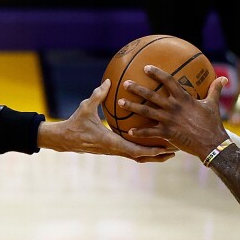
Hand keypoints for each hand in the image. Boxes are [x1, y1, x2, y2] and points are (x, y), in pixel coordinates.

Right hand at [38, 80, 173, 162]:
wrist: (64, 139)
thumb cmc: (75, 123)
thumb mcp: (85, 107)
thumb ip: (98, 95)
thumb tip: (109, 81)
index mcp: (110, 142)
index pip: (134, 149)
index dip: (151, 150)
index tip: (165, 147)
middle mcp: (114, 149)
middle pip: (141, 157)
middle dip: (158, 155)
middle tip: (174, 150)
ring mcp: (113, 151)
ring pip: (137, 157)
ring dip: (152, 156)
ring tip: (168, 152)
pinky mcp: (112, 150)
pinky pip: (131, 152)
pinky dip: (143, 151)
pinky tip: (151, 145)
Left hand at [120, 66, 228, 160]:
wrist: (212, 143)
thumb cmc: (213, 123)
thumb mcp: (213, 104)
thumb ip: (215, 90)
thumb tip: (224, 78)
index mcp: (183, 98)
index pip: (168, 81)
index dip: (157, 73)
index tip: (146, 68)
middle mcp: (173, 107)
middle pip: (151, 95)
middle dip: (137, 88)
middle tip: (125, 83)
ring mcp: (168, 120)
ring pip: (146, 112)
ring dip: (132, 107)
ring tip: (120, 102)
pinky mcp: (166, 133)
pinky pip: (150, 132)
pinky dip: (139, 132)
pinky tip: (129, 131)